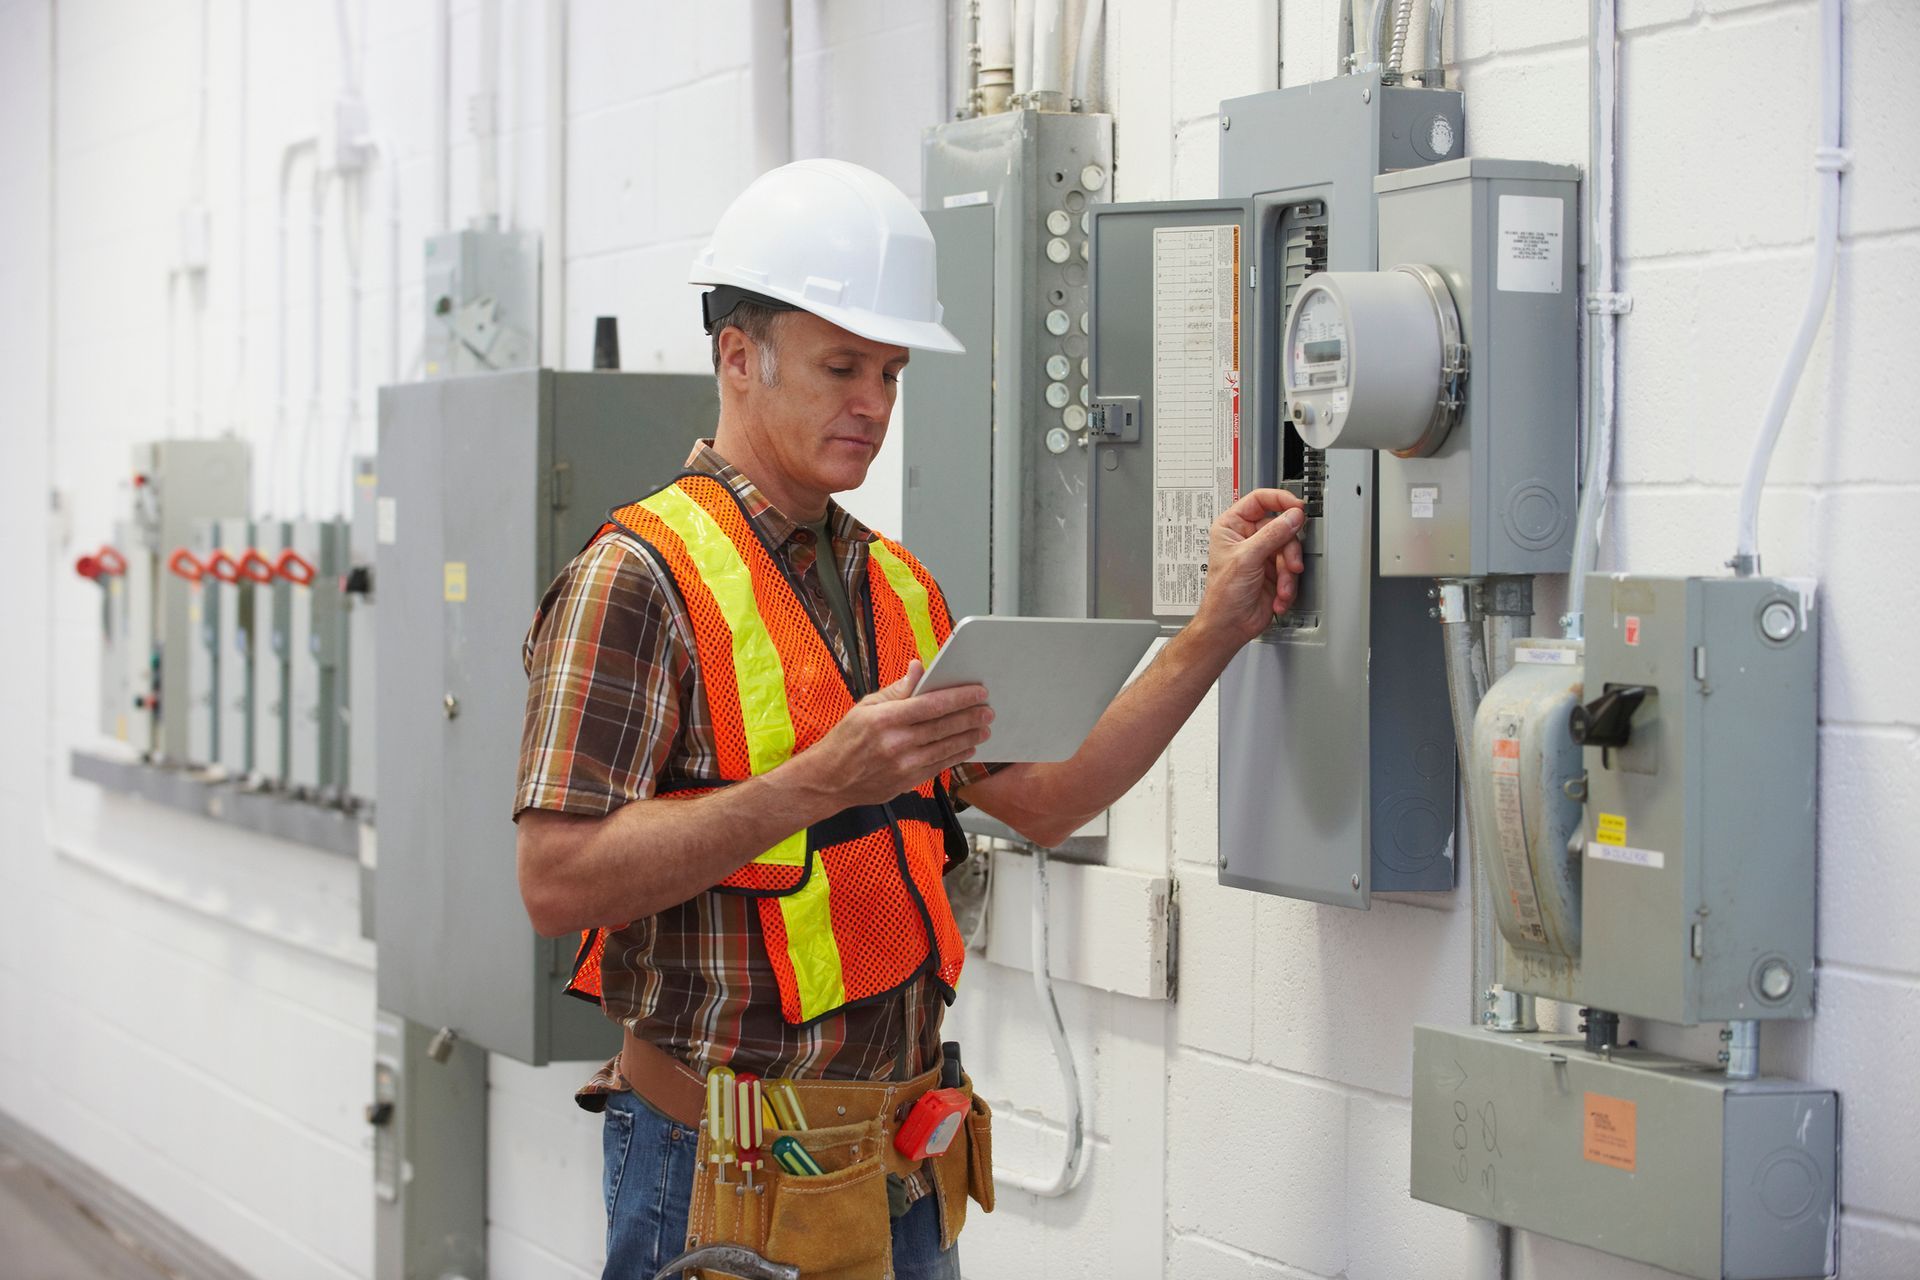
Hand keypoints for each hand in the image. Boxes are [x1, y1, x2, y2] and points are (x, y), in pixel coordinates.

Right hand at [790, 661, 992, 808]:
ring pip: (945, 748)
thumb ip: (897, 690)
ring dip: (969, 737)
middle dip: (970, 717)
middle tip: (988, 710)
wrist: (829, 780)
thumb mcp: (866, 706)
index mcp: (884, 719)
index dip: (958, 698)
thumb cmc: (846, 738)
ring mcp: (903, 765)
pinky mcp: (907, 782)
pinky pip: (938, 766)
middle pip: (943, 727)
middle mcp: (896, 743)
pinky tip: (967, 748)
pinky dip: (956, 756)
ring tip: (984, 728)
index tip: (978, 692)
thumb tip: (919, 668)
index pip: (931, 705)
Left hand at [1193, 488, 1307, 646]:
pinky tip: (1278, 596)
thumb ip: (1272, 534)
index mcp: (1232, 526)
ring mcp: (1262, 555)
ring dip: (1288, 573)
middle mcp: (1248, 538)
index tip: (1296, 507)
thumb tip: (1292, 516)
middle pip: (1282, 528)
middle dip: (1287, 551)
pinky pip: (1292, 570)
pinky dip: (1288, 585)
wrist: (1229, 626)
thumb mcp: (1247, 559)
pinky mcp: (1274, 572)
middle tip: (1290, 564)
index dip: (1280, 500)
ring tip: (1281, 587)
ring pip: (1290, 550)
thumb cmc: (1223, 595)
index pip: (1260, 500)